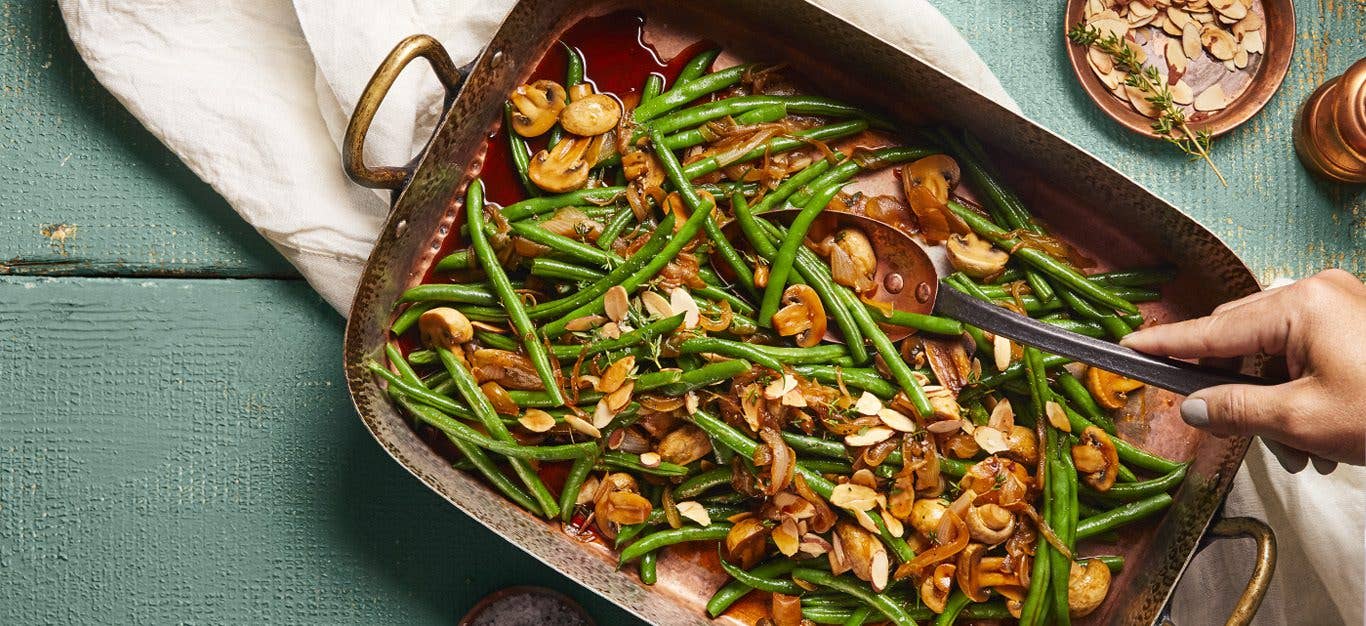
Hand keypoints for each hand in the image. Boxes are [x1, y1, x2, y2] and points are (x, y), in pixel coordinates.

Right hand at [1120, 269, 1365, 468]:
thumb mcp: (1303, 420)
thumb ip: (1234, 409)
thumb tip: (1189, 406)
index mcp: (1298, 305)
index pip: (1212, 328)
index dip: (1167, 344)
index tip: (1128, 346)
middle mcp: (1315, 290)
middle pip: (1241, 336)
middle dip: (1235, 390)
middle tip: (1230, 429)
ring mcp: (1339, 301)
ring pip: (1273, 349)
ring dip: (1272, 400)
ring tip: (1297, 450)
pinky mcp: (1356, 319)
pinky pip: (1304, 349)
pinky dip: (1299, 389)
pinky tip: (1317, 433)